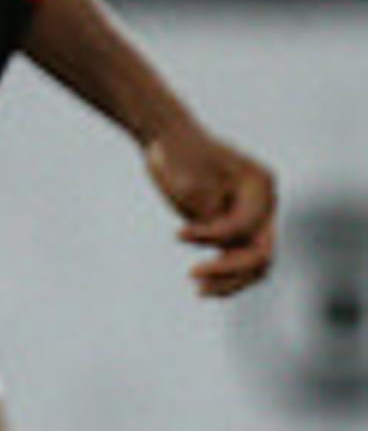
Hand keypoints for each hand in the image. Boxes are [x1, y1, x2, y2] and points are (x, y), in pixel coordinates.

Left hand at [143, 118, 276, 296]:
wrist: (166, 140)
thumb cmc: (178, 154)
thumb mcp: (191, 182)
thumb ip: (210, 213)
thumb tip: (224, 244)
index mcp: (261, 185)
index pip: (245, 226)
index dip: (212, 236)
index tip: (178, 234)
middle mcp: (264, 204)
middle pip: (262, 252)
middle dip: (232, 270)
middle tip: (195, 278)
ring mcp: (252, 216)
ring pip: (254, 262)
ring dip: (230, 280)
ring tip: (200, 291)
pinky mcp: (233, 226)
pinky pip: (238, 258)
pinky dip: (224, 273)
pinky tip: (202, 285)